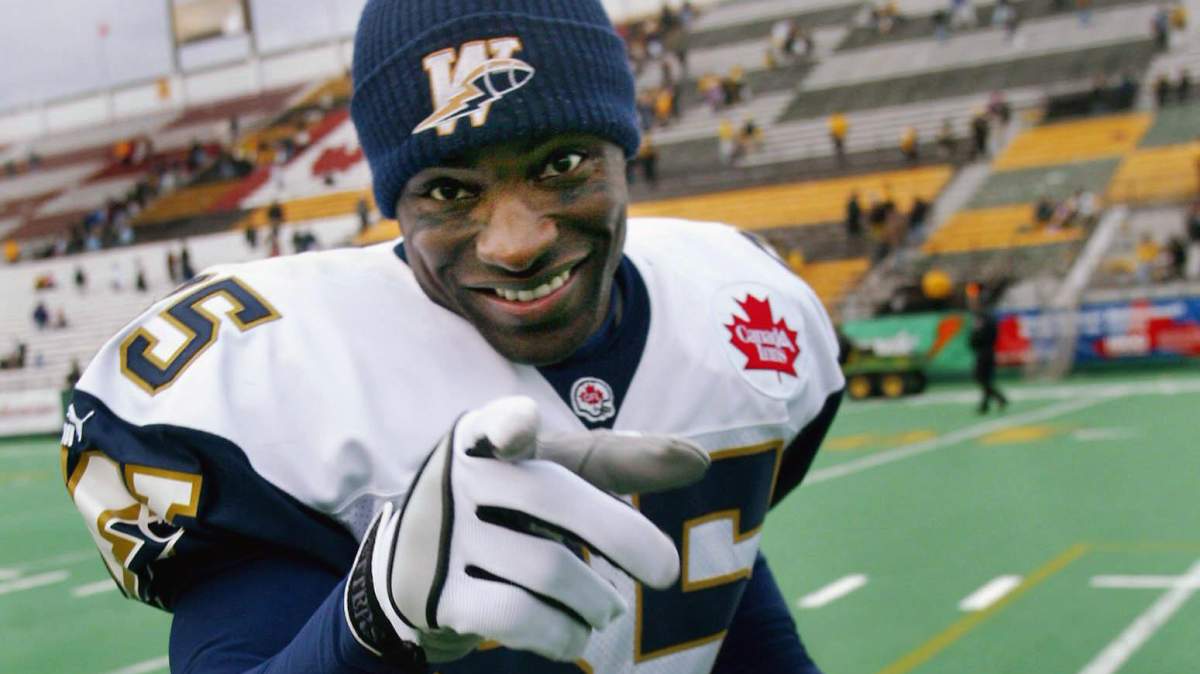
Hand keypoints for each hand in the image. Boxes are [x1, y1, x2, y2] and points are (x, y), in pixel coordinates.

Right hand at [344, 396, 708, 667]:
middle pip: (551, 497)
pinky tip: (574, 637)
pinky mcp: (435, 595)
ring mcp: (438, 538)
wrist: (416, 572)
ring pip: (547, 568)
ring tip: (607, 610)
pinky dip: (561, 633)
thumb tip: (699, 459)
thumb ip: (620, 462)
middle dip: (622, 536)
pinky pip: (517, 616)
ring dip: (595, 600)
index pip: (499, 424)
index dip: (509, 425)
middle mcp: (454, 478)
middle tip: (667, 572)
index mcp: (482, 437)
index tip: (518, 431)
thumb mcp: (553, 475)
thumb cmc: (507, 509)